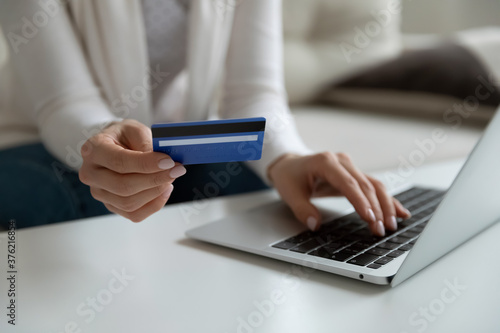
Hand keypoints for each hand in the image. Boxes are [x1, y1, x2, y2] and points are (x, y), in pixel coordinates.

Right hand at [79, 119, 186, 221]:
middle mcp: (91, 173)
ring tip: (170, 178)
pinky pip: (134, 214)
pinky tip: (164, 190)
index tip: (169, 161)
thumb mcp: (135, 129)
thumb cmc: (124, 136)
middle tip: (176, 170)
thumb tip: (162, 161)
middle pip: (123, 186)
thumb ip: (146, 142)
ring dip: (156, 192)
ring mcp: (99, 192)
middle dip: (155, 179)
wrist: (115, 145)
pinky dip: (154, 205)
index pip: (119, 162)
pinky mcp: (111, 205)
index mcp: (93, 150)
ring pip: (129, 203)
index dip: (146, 164)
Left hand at [268, 152, 410, 235]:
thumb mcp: (289, 193)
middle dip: (376, 208)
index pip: (348, 183)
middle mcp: (342, 162)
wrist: (290, 164)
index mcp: (326, 162)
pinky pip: (374, 187)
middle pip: (365, 185)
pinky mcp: (355, 175)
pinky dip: (387, 200)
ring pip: (374, 185)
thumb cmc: (290, 177)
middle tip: (381, 229)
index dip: (360, 201)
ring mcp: (351, 167)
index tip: (369, 218)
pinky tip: (400, 212)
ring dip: (385, 205)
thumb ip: (302, 209)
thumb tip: (314, 224)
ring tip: (392, 225)